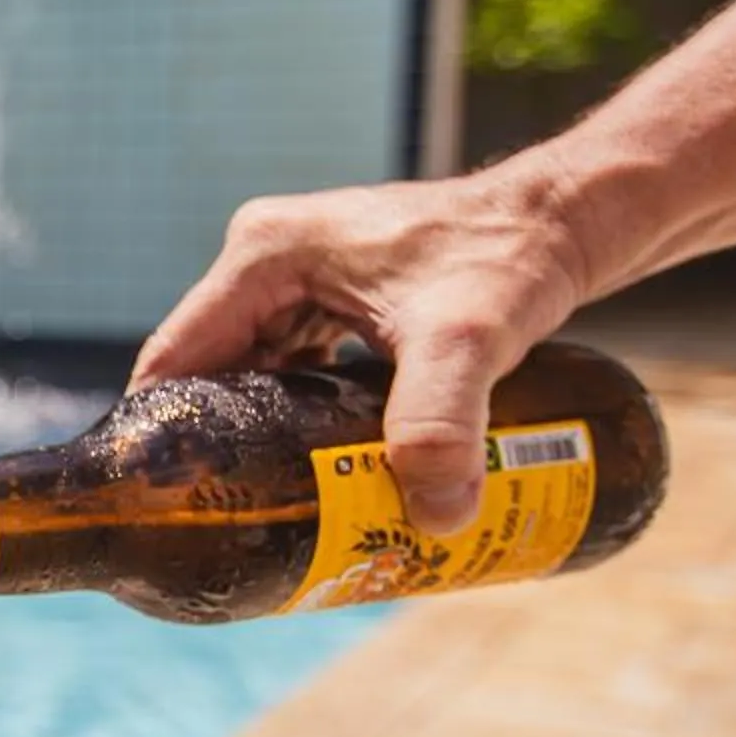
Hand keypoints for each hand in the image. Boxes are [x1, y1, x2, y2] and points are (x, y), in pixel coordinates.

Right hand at [130, 165, 593, 534]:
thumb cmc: (512, 255)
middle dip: (218, 444)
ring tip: (267, 506)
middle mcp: (270, 260)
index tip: (167, 500)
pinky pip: (296, 367)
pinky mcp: (338, 297)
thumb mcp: (464, 341)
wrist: (573, 217)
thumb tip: (436, 516)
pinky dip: (300, 415)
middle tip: (227, 519)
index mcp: (264, 255)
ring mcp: (302, 278)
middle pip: (211, 372)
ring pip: (255, 373)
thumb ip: (440, 423)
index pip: (176, 356)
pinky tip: (318, 466)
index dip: (162, 432)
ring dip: (260, 433)